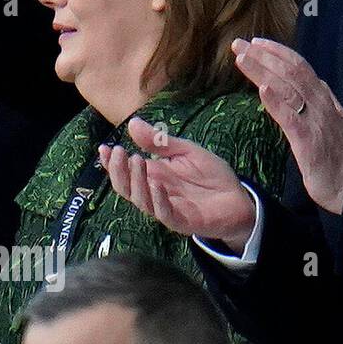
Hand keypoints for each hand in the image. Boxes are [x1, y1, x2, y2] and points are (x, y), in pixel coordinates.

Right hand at [100, 118, 255, 253]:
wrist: (238, 199)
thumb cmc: (211, 176)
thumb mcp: (187, 152)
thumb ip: (161, 142)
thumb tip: (133, 123)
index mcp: (154, 176)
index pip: (125, 171)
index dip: (112, 162)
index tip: (103, 148)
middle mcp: (154, 193)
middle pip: (126, 186)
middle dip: (119, 170)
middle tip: (119, 152)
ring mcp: (166, 208)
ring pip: (141, 200)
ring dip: (136, 181)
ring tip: (137, 161)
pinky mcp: (181, 221)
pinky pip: (164, 213)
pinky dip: (158, 199)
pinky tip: (157, 184)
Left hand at [232, 37, 342, 214]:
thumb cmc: (335, 156)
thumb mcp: (326, 122)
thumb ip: (314, 104)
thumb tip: (300, 87)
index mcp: (324, 98)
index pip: (301, 66)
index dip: (278, 52)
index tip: (257, 43)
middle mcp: (321, 103)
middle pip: (292, 71)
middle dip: (264, 56)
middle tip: (240, 44)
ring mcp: (316, 120)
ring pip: (289, 87)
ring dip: (264, 70)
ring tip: (243, 58)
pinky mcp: (308, 140)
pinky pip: (290, 117)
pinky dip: (276, 101)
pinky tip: (262, 89)